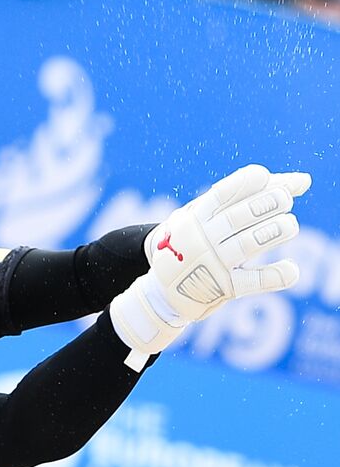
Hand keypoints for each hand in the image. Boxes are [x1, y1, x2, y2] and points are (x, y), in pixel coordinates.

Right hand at [109, 164, 309, 370]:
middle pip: (237, 218)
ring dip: (272, 233)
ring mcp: (211, 264)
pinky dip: (273, 277)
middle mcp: (202, 240)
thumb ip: (255, 196)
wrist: (161, 290)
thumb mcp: (209, 216)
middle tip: (285, 201)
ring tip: (290, 226)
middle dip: (265, 205)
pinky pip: (251, 282)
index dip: (243, 183)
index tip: (263, 176)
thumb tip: (304, 181)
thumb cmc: (195, 243)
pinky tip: (291, 270)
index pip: (221, 196)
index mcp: (196, 218)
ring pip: (246, 245)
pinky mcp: (222, 288)